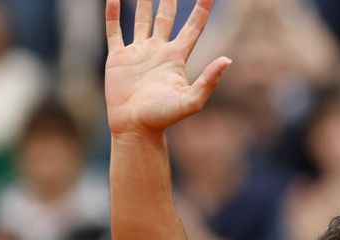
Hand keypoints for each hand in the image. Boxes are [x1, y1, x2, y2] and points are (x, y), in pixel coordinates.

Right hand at [104, 0, 230, 135]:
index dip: (201, 9)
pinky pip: (114, 32)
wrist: (135, 128)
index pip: (193, 27)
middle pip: (167, 18)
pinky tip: (111, 0)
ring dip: (143, 4)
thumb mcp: (191, 100)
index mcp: (176, 57)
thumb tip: (228, 60)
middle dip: (170, 0)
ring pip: (142, 21)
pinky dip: (113, 15)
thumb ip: (209, 81)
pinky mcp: (118, 59)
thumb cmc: (164, 117)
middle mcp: (159, 51)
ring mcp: (138, 53)